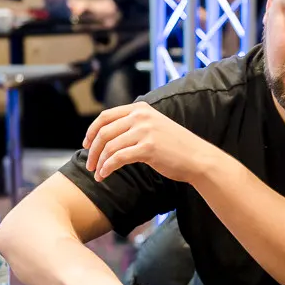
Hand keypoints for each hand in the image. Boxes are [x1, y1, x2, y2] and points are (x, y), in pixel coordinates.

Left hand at [82, 101, 217, 182]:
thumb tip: (109, 135)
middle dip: (92, 150)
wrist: (198, 158)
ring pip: (109, 146)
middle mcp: (141, 117)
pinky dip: (107, 168)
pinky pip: (118, 158)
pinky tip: (104, 176)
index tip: (86, 145)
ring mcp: (144, 131)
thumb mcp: (154, 127)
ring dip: (99, 162)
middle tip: (90, 164)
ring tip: (97, 173)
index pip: (105, 116)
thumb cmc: (176, 147)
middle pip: (103, 132)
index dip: (91, 131)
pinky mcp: (147, 148)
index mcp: (140, 109)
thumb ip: (134, 125)